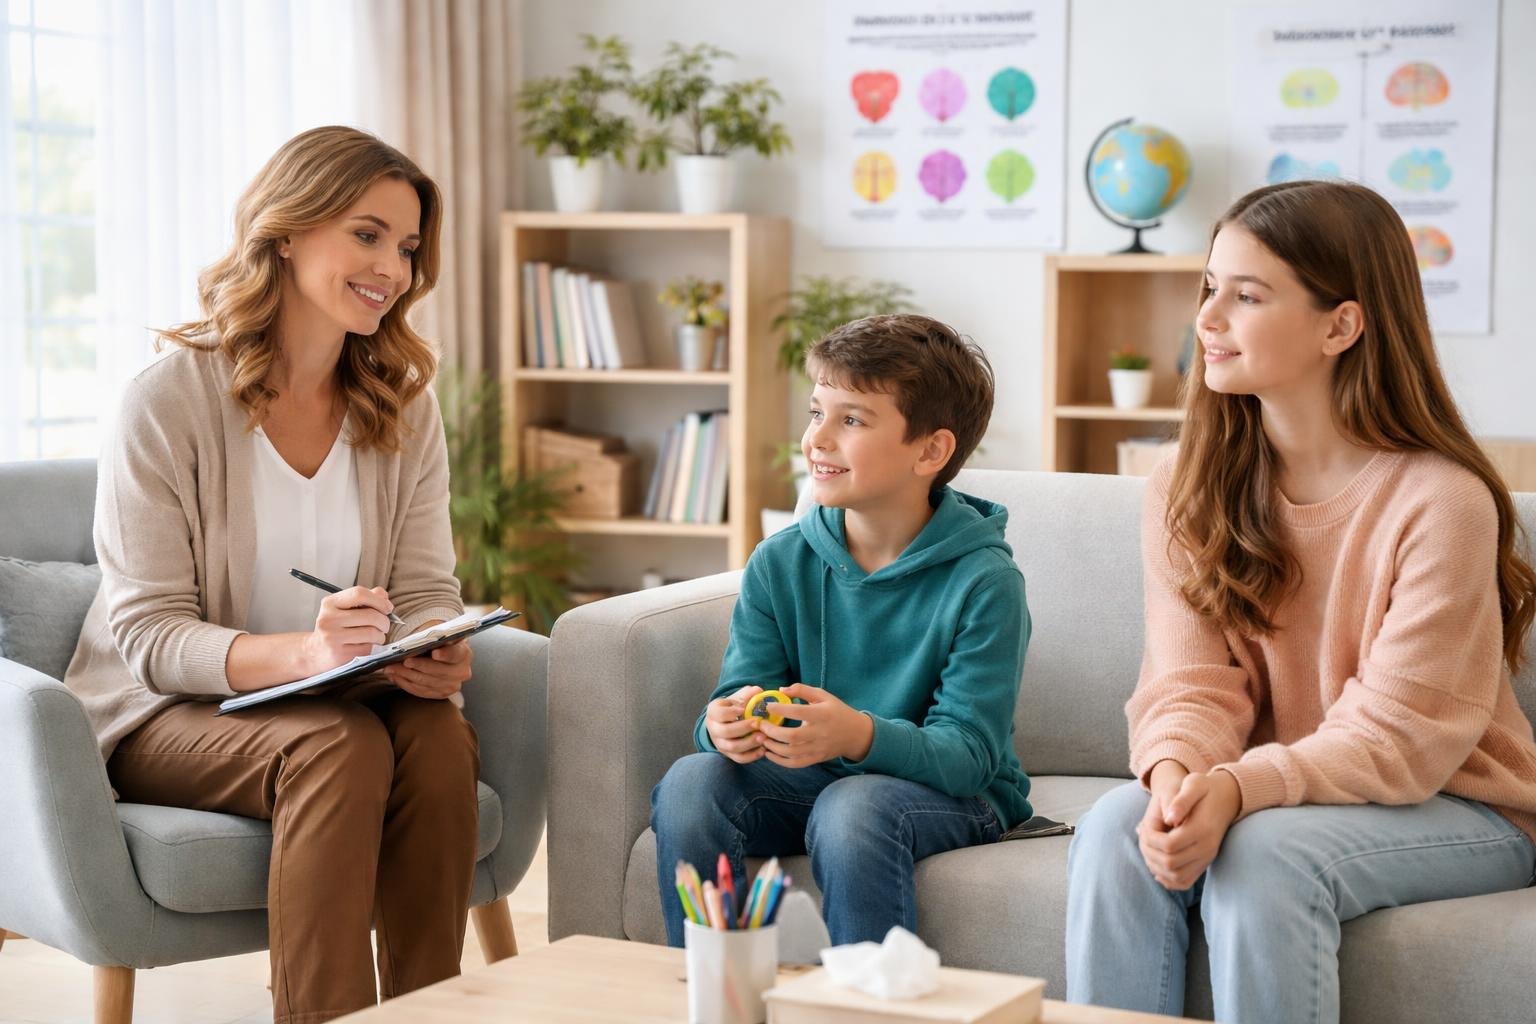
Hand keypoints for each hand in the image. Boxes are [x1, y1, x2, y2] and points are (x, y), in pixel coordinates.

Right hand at [302, 586, 392, 673]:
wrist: (314, 653)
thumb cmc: (335, 629)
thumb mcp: (344, 609)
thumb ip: (365, 599)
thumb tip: (383, 595)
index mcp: (330, 603)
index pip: (359, 594)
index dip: (379, 600)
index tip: (387, 608)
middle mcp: (328, 619)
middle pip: (370, 615)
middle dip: (384, 621)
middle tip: (384, 626)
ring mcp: (332, 637)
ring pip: (372, 632)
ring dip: (381, 636)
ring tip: (377, 637)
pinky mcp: (339, 654)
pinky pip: (368, 648)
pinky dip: (374, 647)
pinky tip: (367, 646)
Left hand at [384, 637, 472, 699]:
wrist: (445, 655)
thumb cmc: (439, 642)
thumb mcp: (438, 634)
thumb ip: (429, 638)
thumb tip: (412, 646)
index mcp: (463, 653)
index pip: (455, 654)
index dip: (446, 654)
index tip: (434, 653)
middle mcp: (461, 672)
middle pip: (438, 671)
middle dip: (418, 666)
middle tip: (402, 661)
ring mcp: (452, 686)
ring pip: (426, 683)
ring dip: (406, 676)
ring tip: (391, 669)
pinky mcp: (441, 694)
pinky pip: (421, 691)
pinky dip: (406, 684)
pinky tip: (395, 677)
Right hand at [704, 685, 765, 763]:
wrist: (727, 721)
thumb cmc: (734, 706)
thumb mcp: (737, 697)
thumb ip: (747, 694)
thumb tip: (758, 691)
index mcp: (713, 712)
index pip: (719, 714)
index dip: (731, 712)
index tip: (744, 709)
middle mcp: (713, 729)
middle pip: (725, 732)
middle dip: (743, 728)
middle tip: (758, 723)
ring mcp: (720, 743)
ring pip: (732, 747)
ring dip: (749, 743)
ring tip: (764, 737)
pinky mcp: (728, 754)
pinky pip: (739, 758)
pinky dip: (752, 755)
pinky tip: (764, 749)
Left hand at [757, 683, 873, 768]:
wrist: (856, 734)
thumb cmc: (836, 711)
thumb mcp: (823, 695)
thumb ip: (802, 690)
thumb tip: (781, 690)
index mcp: (822, 714)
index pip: (798, 712)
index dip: (780, 709)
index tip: (768, 706)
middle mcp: (820, 733)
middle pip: (792, 736)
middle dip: (773, 731)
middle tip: (761, 725)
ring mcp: (818, 748)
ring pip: (792, 752)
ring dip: (773, 747)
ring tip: (761, 738)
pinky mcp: (816, 759)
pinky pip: (795, 763)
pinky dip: (780, 761)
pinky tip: (769, 753)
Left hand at [1139, 769, 1241, 889]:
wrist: (1227, 798)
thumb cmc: (1206, 788)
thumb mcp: (1194, 784)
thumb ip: (1181, 800)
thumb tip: (1169, 819)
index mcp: (1202, 829)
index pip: (1169, 845)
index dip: (1150, 838)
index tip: (1144, 826)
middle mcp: (1207, 848)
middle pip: (1170, 863)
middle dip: (1149, 852)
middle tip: (1142, 837)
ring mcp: (1207, 858)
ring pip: (1175, 876)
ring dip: (1155, 866)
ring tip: (1147, 849)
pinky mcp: (1205, 864)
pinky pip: (1184, 882)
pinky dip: (1167, 879)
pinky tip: (1157, 867)